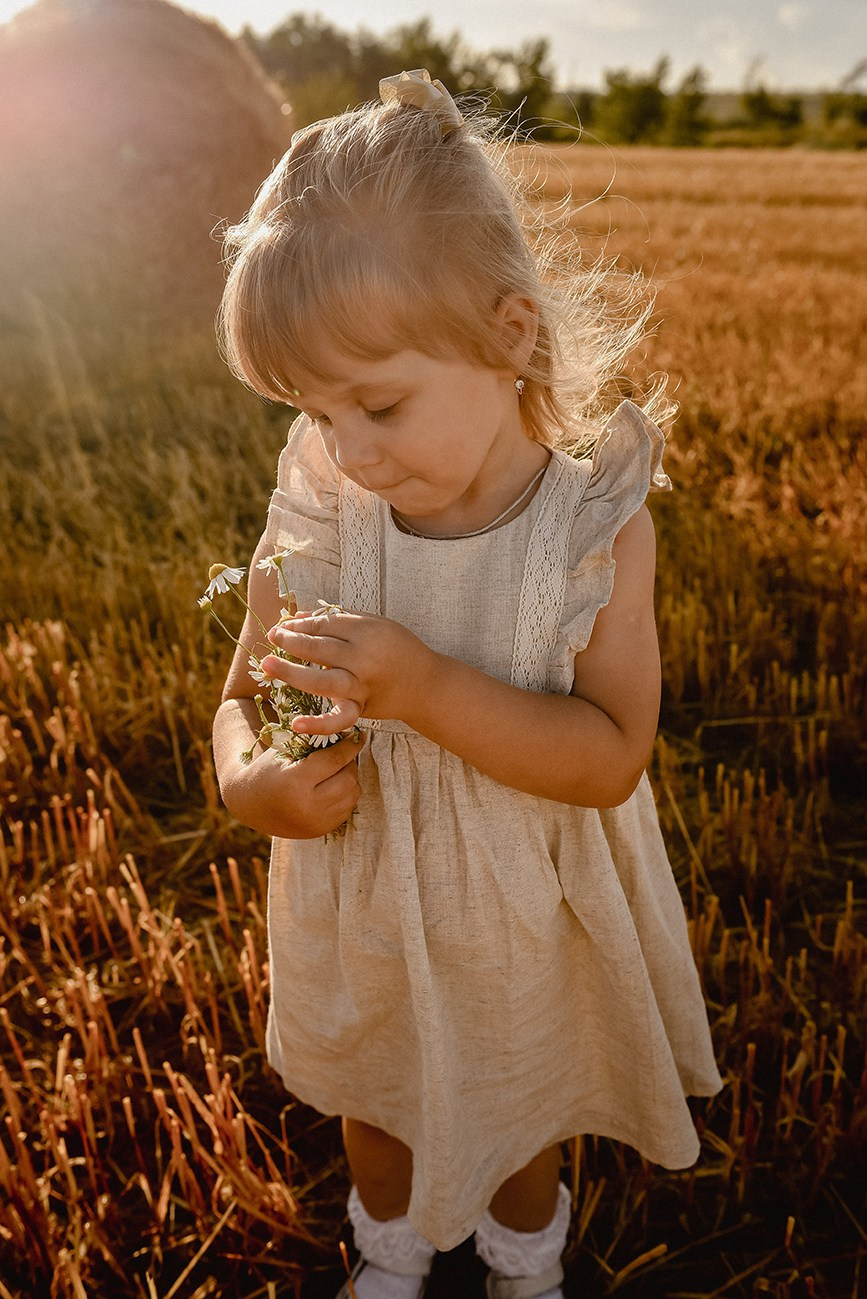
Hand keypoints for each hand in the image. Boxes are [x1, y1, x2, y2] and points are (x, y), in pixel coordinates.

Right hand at [221, 729, 365, 838]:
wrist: (249, 804)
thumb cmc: (267, 771)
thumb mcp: (284, 751)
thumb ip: (313, 742)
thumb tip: (348, 734)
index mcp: (295, 782)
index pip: (334, 760)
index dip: (350, 745)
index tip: (358, 736)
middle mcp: (307, 806)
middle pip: (348, 779)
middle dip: (350, 762)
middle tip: (346, 753)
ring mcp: (315, 822)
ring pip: (352, 795)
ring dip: (351, 778)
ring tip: (340, 768)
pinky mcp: (319, 831)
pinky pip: (346, 809)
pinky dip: (346, 795)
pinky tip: (335, 785)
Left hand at [261, 607, 434, 733]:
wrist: (427, 686)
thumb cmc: (399, 650)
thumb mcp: (376, 625)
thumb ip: (341, 619)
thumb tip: (300, 617)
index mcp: (368, 632)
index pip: (326, 624)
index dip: (301, 625)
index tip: (283, 625)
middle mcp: (364, 658)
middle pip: (319, 648)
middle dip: (290, 642)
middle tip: (271, 638)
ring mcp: (362, 686)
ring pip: (322, 681)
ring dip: (291, 673)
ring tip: (267, 665)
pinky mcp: (362, 708)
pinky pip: (339, 719)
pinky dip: (318, 724)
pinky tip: (296, 723)